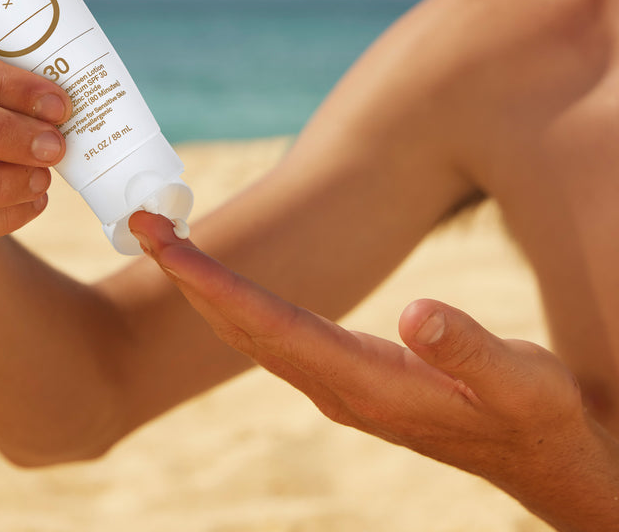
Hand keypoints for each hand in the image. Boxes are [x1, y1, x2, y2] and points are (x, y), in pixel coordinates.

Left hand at [129, 213, 586, 493]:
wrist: (539, 457)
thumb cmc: (534, 417)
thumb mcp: (521, 383)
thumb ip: (468, 351)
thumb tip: (415, 312)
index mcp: (367, 383)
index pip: (271, 327)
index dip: (213, 285)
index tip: (166, 246)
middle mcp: (337, 387)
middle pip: (242, 326)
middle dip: (187, 275)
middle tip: (141, 223)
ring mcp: (337, 384)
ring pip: (251, 330)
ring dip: (205, 285)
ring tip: (166, 240)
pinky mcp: (347, 376)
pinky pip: (273, 334)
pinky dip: (237, 301)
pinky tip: (221, 283)